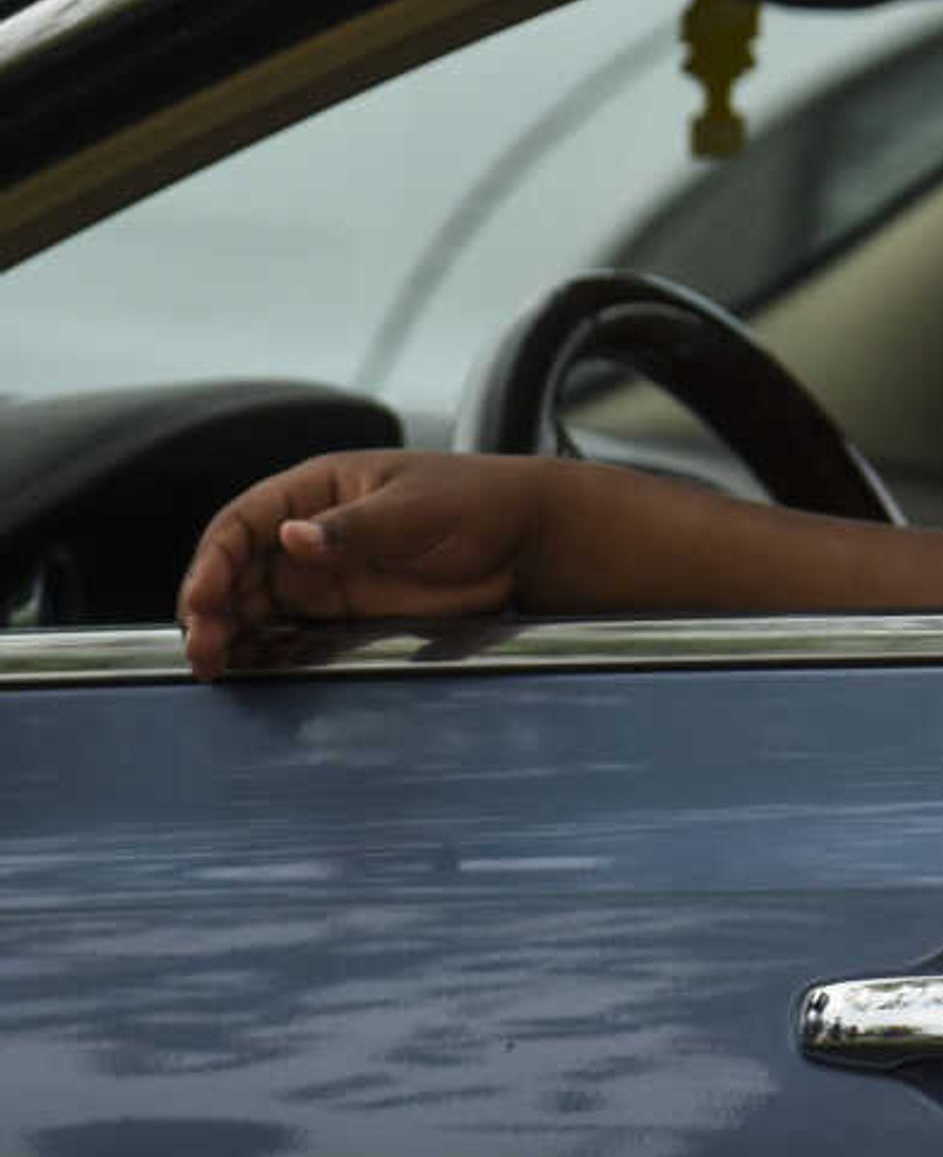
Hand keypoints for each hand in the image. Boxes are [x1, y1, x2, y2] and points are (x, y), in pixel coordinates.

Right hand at [177, 448, 548, 676]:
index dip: (213, 561)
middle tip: (203, 649)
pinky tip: (247, 668)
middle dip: (211, 606)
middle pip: (236, 569)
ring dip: (228, 631)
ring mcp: (324, 571)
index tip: (201, 600)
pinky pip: (286, 629)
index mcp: (319, 488)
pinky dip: (261, 646)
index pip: (243, 522)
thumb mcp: (416, 509)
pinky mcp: (342, 609)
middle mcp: (310, 530)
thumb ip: (354, 526)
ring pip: (253, 603)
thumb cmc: (478, 502)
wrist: (528, 540)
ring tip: (214, 666)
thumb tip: (290, 536)